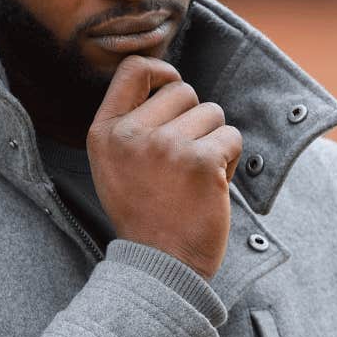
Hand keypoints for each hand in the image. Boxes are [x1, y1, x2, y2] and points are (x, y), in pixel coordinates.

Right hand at [88, 56, 243, 279]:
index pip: (134, 69)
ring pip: (212, 113)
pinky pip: (232, 137)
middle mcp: (131, 134)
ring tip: (195, 177)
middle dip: (194, 120)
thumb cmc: (145, 215)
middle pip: (183, 91)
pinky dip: (230, 160)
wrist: (162, 267)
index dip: (162, 71)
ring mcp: (166, 146)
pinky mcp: (201, 162)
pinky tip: (211, 186)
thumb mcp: (115, 166)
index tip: (172, 85)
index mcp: (104, 133)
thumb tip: (169, 81)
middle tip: (183, 161)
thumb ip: (131, 124)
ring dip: (214, 141)